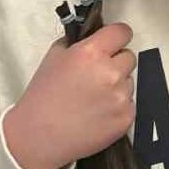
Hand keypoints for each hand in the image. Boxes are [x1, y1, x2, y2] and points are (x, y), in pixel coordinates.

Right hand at [3, 22, 136, 168]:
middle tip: (97, 75)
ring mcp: (121, 97)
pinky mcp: (126, 118)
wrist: (39, 136)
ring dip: (117, 85)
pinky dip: (117, 106)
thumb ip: (77, 43)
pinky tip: (97, 113)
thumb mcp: (53, 58)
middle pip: (129, 57)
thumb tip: (93, 37)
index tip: (113, 42)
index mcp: (91, 53)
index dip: (117, 37)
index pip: (122, 32)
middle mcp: (110, 72)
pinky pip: (129, 104)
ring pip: (129, 81)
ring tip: (93, 98)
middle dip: (116, 62)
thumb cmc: (42, 96)